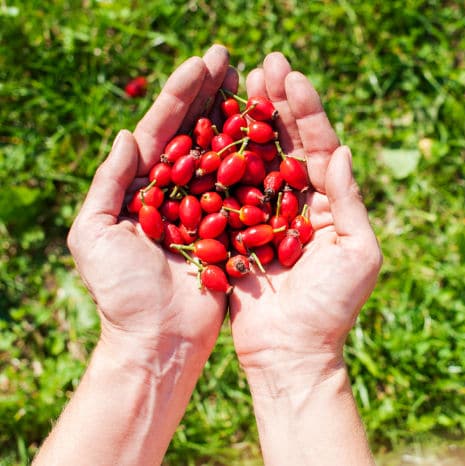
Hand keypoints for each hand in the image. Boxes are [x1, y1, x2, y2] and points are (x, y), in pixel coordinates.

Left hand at [68, 45, 234, 359]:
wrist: (159, 340)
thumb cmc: (121, 293)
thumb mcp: (94, 235)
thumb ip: (108, 183)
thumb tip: (127, 134)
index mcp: (140, 187)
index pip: (161, 130)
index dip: (181, 95)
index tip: (204, 62)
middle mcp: (175, 191)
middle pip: (194, 134)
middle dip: (211, 96)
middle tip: (231, 59)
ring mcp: (207, 208)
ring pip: (224, 155)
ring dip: (237, 119)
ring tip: (255, 84)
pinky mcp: (233, 229)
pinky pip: (247, 190)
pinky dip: (259, 162)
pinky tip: (274, 134)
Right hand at [229, 53, 382, 392]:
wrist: (293, 354)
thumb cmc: (334, 309)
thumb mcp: (357, 254)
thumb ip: (349, 202)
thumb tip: (344, 151)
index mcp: (330, 204)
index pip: (320, 148)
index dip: (307, 112)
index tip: (292, 76)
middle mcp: (298, 203)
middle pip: (287, 145)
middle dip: (278, 105)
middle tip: (265, 64)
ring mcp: (264, 215)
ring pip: (256, 160)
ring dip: (249, 123)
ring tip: (240, 84)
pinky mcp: (236, 233)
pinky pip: (227, 192)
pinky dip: (220, 162)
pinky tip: (211, 129)